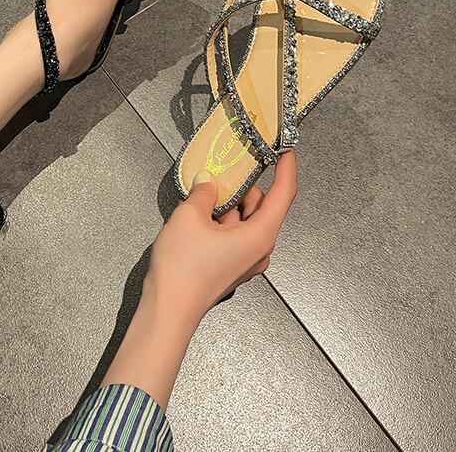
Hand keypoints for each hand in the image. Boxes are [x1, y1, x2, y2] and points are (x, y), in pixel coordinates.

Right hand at [102, 153, 296, 409]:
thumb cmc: (184, 262)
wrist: (168, 309)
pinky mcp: (231, 267)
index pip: (284, 193)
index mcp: (261, 234)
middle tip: (230, 162)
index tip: (286, 147)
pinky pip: (235, 234)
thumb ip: (204, 193)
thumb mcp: (189, 216)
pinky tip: (201, 209)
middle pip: (262, 207)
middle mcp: (260, 248)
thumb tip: (210, 182)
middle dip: (247, 184)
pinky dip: (223, 218)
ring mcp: (247, 260)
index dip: (287, 168)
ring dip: (231, 202)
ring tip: (209, 184)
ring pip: (246, 221)